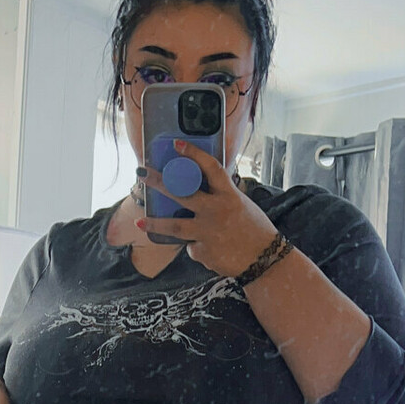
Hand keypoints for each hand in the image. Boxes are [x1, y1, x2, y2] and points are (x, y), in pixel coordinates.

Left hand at [137, 143, 279, 277]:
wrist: (264, 259)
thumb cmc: (252, 228)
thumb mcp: (239, 204)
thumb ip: (219, 197)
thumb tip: (194, 191)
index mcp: (228, 195)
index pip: (210, 167)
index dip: (193, 153)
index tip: (176, 144)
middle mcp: (216, 211)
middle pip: (182, 194)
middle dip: (159, 182)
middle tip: (142, 173)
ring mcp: (208, 232)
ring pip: (174, 226)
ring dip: (155, 222)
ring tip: (139, 220)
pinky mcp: (203, 251)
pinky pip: (191, 246)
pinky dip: (195, 246)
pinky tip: (210, 249)